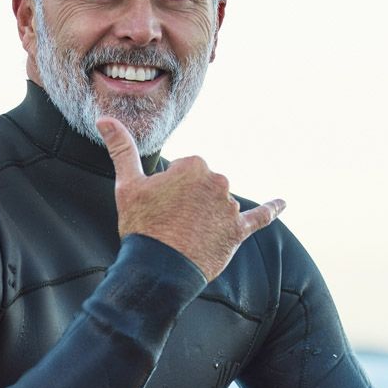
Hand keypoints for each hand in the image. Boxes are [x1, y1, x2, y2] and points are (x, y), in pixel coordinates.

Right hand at [97, 117, 284, 281]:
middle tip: (170, 223)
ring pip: (220, 204)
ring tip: (186, 235)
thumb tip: (105, 118)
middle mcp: (218, 181)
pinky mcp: (239, 230)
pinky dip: (272, 210)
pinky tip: (283, 203)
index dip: (169, 190)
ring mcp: (230, 207)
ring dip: (207, 215)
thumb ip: (121, 148)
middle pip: (204, 186)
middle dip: (189, 201)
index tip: (160, 207)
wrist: (158, 269)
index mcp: (194, 165)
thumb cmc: (141, 226)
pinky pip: (260, 217)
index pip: (185, 171)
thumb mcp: (127, 185)